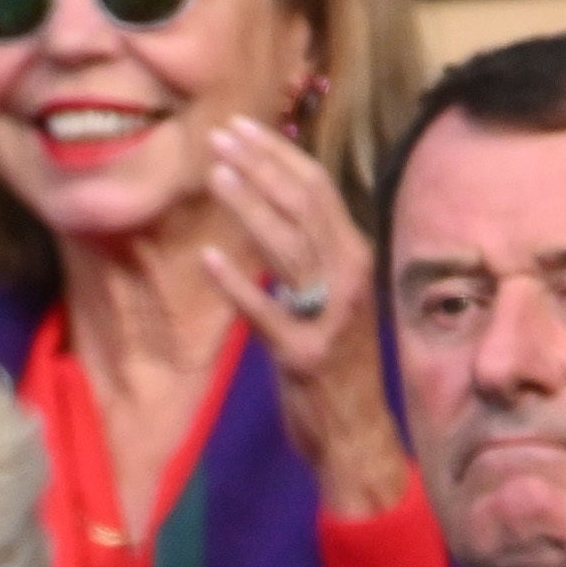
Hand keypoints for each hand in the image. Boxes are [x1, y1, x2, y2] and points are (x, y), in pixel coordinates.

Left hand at [198, 117, 403, 518]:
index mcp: (355, 258)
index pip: (317, 189)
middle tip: (218, 136)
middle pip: (303, 205)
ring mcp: (328, 317)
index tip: (241, 129)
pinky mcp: (302, 356)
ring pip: (287, 246)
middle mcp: (349, 277)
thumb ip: (313, 257)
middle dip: (259, 165)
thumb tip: (275, 209)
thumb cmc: (339, 368)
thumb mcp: (334, 300)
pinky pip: (265, 313)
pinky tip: (208, 258)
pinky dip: (236, 284)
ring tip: (214, 174)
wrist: (358, 437)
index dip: (278, 154)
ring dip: (249, 205)